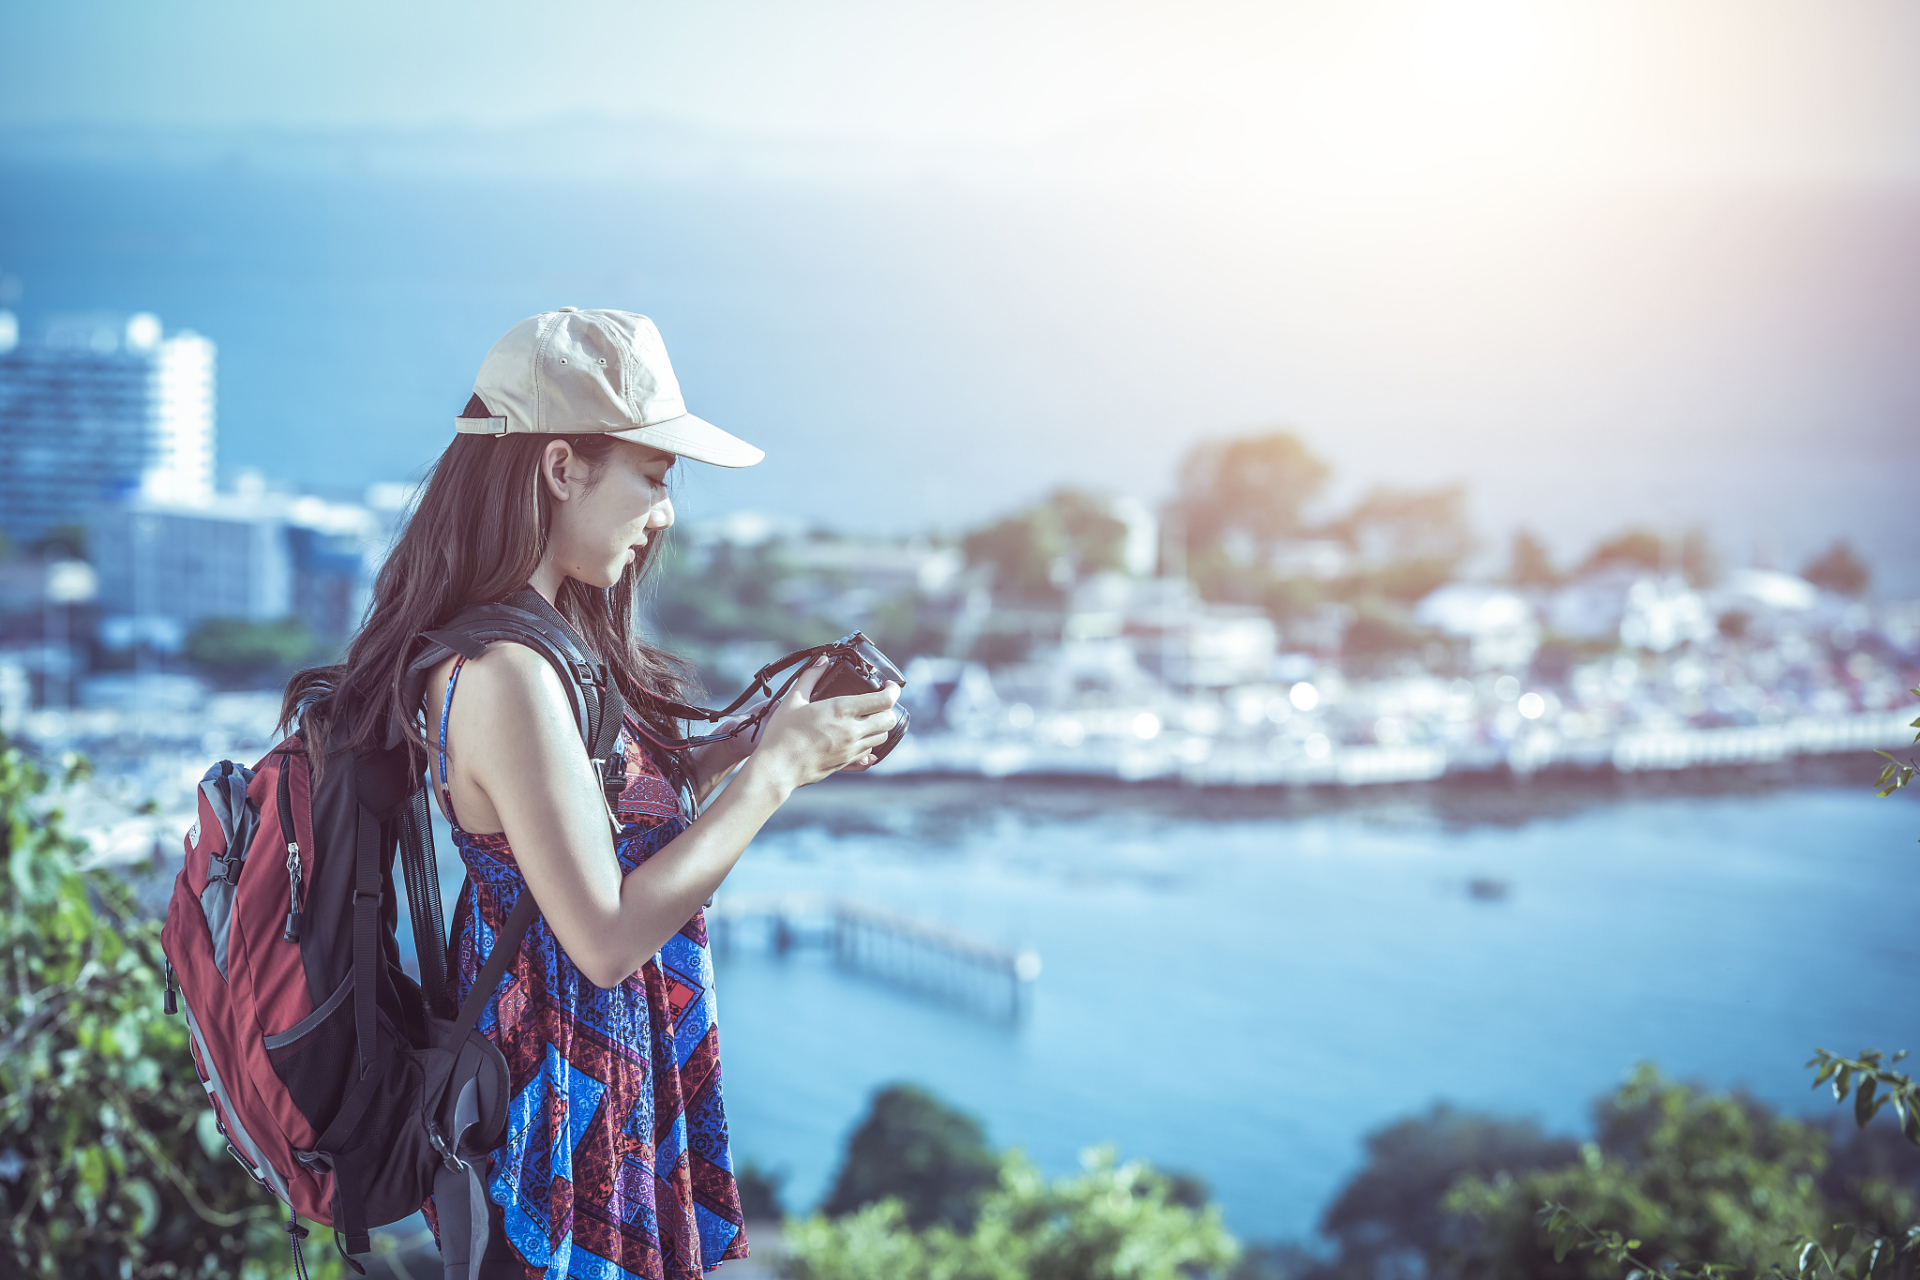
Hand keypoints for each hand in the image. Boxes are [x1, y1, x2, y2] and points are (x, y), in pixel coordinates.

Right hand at [746, 659, 900, 791]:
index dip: (893, 690)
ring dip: (879, 726)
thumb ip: (811, 676)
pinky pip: (868, 753)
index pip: (884, 700)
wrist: (777, 768)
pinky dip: (868, 742)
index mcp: (841, 711)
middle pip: (889, 720)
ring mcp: (851, 749)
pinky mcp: (846, 763)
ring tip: (867, 718)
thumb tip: (822, 661)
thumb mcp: (793, 699)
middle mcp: (852, 731)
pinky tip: (856, 737)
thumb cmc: (782, 734)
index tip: (890, 686)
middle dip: (888, 708)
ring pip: (882, 737)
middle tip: (878, 702)